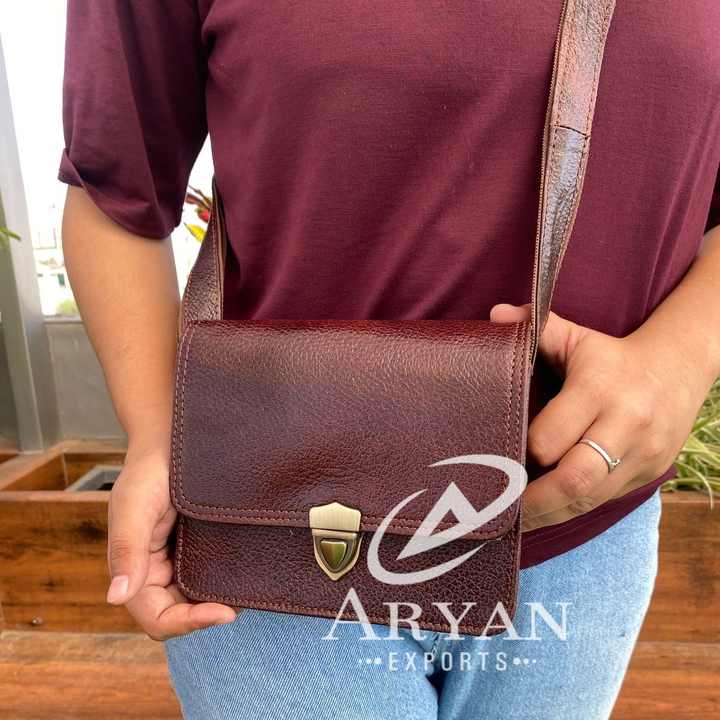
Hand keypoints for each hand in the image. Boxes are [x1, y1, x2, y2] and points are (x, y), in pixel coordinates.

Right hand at [106, 441, 236, 639]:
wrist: (171, 438)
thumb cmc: (149, 468)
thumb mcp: (135, 505)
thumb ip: (126, 549)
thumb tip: (116, 597)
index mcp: (134, 568)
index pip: (157, 618)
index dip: (187, 623)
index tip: (223, 612)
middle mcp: (157, 569)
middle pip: (179, 613)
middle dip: (206, 616)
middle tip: (239, 605)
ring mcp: (179, 558)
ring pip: (196, 597)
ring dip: (218, 602)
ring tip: (247, 593)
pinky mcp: (200, 544)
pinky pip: (211, 572)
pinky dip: (226, 580)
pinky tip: (246, 574)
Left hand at [490, 303, 712, 530]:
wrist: (678, 369)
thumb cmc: (611, 357)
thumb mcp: (576, 337)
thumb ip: (536, 326)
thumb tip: (495, 317)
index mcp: (598, 388)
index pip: (550, 437)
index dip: (522, 454)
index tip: (494, 463)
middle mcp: (624, 425)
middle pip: (574, 479)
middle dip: (532, 502)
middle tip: (498, 511)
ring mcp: (642, 454)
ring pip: (591, 499)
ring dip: (549, 514)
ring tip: (515, 520)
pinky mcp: (650, 474)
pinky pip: (606, 501)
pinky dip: (573, 509)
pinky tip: (547, 512)